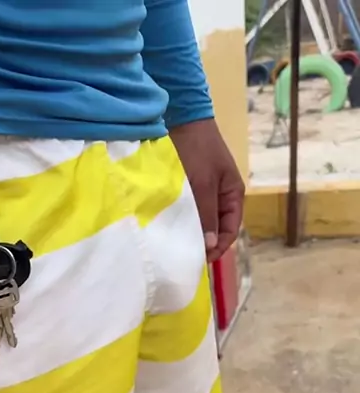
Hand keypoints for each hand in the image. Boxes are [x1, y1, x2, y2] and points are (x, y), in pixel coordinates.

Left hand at [170, 119, 244, 262]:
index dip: (217, 247)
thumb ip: (207, 215)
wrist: (183, 118)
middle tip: (185, 255)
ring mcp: (208, 193)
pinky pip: (191, 211)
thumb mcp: (203, 184)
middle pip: (216, 229)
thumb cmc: (198, 150)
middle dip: (204, 243)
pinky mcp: (192, 189)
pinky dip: (184, 221)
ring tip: (177, 244)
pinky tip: (172, 227)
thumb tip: (210, 245)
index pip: (230, 231)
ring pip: (203, 222)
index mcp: (234, 195)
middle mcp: (223, 197)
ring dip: (193, 232)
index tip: (200, 259)